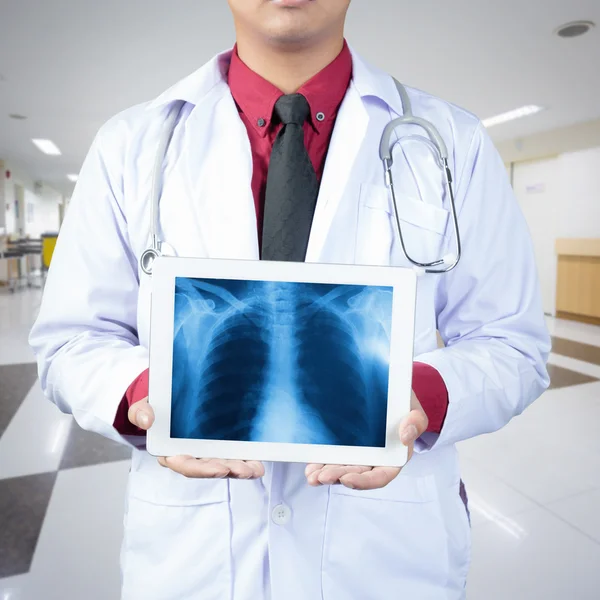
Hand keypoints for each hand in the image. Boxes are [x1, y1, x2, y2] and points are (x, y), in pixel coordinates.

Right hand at [128, 398, 264, 478]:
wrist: (168, 398)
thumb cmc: (155, 407)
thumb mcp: (143, 406)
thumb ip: (141, 412)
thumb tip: (147, 420)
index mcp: (169, 451)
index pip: (184, 464)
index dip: (201, 468)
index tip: (217, 468)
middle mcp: (190, 455)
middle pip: (207, 468)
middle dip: (224, 471)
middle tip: (240, 469)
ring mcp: (207, 452)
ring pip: (223, 464)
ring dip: (239, 469)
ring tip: (253, 470)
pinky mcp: (220, 446)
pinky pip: (234, 456)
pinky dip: (247, 461)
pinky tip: (258, 465)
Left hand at [305, 391, 428, 489]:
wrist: (388, 391)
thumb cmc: (403, 405)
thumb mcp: (415, 411)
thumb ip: (416, 422)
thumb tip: (405, 435)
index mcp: (393, 458)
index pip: (380, 476)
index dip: (364, 481)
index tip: (349, 479)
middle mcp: (373, 459)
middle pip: (356, 474)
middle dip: (339, 477)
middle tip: (323, 476)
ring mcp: (357, 453)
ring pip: (341, 468)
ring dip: (326, 474)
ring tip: (313, 476)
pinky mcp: (343, 445)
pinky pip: (331, 457)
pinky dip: (320, 463)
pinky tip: (310, 467)